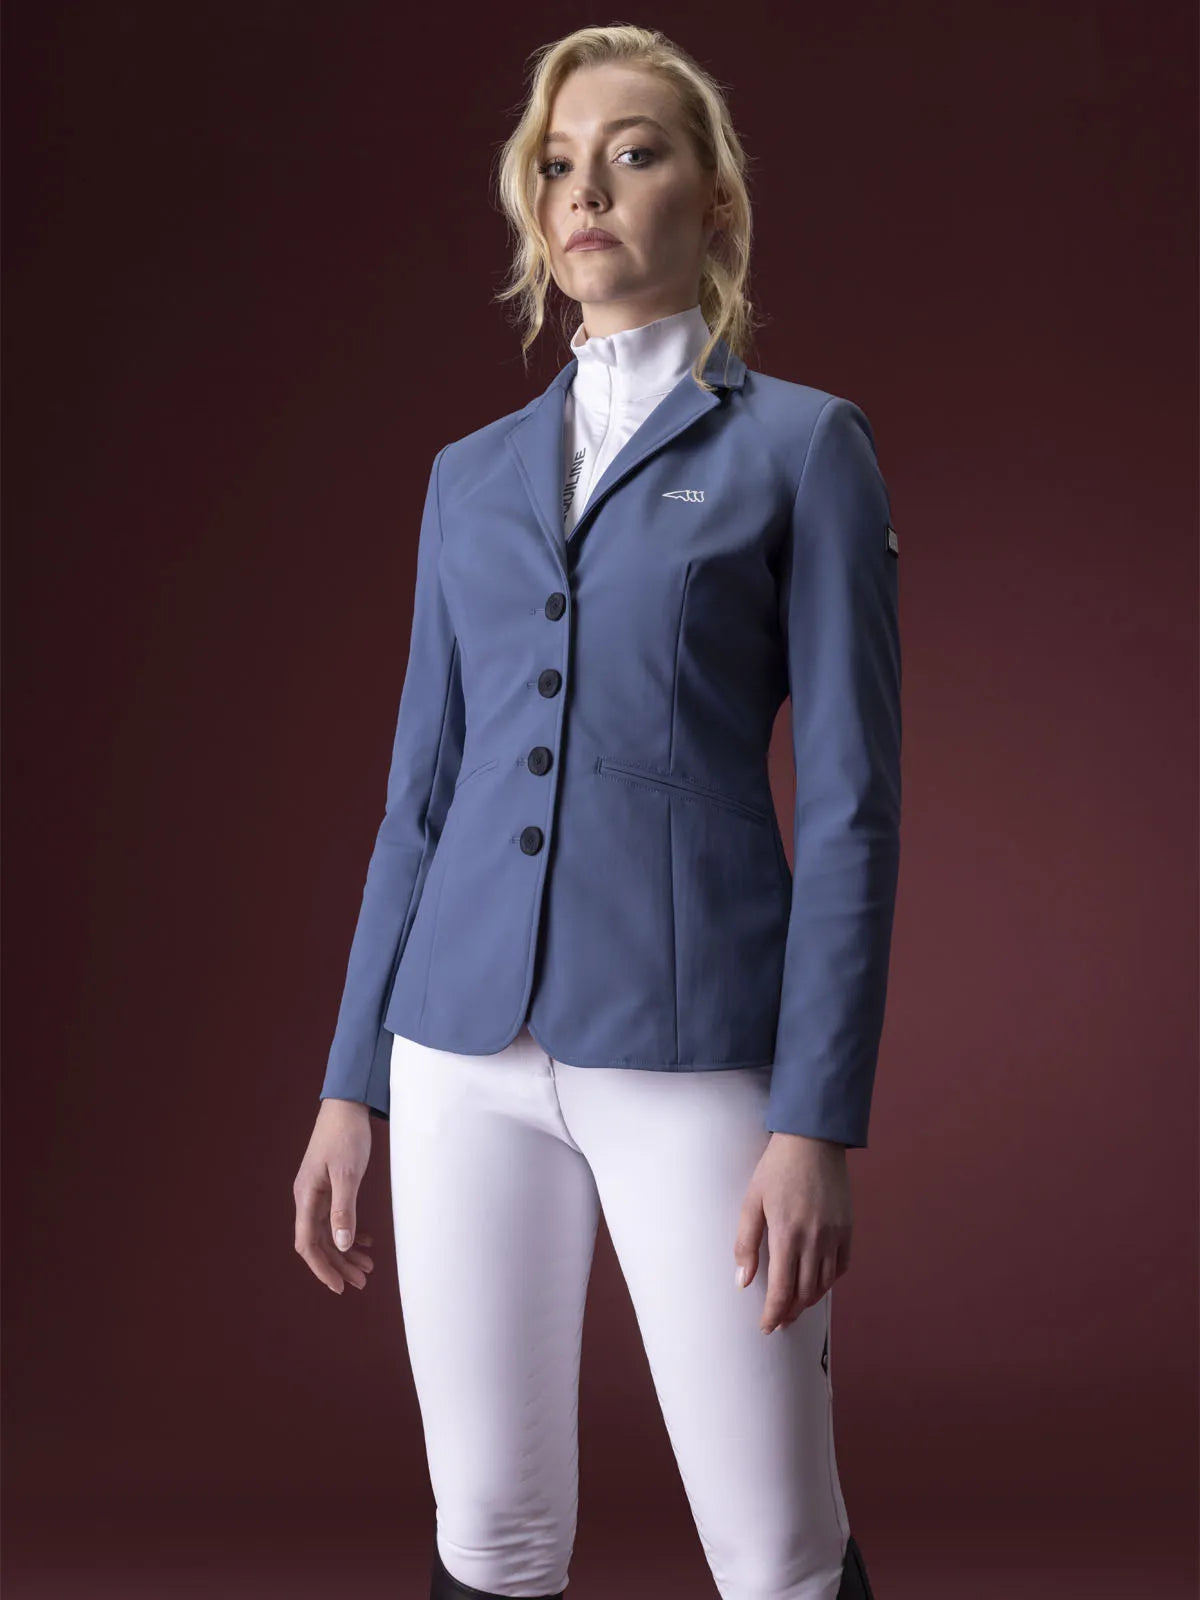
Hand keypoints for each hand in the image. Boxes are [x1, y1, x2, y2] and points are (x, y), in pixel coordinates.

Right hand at [293, 1098, 376, 1293]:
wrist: (346, 1107)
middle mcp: (308, 1198)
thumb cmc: (345, 1136)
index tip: (340, 1286)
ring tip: (368, 1267)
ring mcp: (318, 1193)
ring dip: (346, 1252)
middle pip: (319, 1243)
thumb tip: (342, 1245)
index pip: (308, 1244)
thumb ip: (344, 1210)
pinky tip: (365, 1241)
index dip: (322, 1268)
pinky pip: (336, 1218)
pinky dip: (349, 1232)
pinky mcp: (330, 1187)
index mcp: (306, 1197)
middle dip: (339, 1265)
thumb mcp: (347, 1174)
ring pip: (329, 1233)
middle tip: (362, 1282)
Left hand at [734, 1132, 852, 1333]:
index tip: (766, 1326)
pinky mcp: (848, 1227)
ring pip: (824, 1284)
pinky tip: (816, 1283)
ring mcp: (835, 1235)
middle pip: (805, 1293)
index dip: (774, 1314)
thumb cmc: (776, 1169)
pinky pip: (841, 1266)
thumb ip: (746, 1243)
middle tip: (778, 1321)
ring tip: (794, 1307)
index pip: (782, 1290)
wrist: (812, 1140)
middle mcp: (815, 1240)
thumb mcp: (751, 1201)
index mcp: (787, 1234)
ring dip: (809, 1301)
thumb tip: (743, 1282)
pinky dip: (828, 1281)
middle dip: (790, 1312)